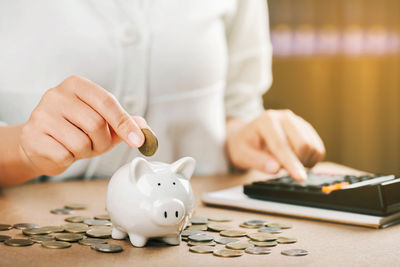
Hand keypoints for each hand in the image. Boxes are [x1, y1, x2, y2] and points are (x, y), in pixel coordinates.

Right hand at [18, 75, 148, 175]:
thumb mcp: (102, 123)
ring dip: (86, 151)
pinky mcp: (31, 136)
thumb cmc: (74, 131)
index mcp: (76, 85)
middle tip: (95, 143)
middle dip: (102, 141)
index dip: (124, 123)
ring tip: (76, 146)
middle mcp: (56, 95)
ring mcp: (40, 114)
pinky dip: (70, 159)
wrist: (40, 145)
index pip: (107, 101)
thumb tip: (144, 128)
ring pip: (81, 142)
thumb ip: (124, 123)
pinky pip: (65, 155)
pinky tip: (62, 151)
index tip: (138, 140)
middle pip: (96, 123)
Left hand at [226, 109, 324, 180]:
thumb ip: (258, 161)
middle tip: (283, 168)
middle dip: (298, 163)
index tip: (300, 178)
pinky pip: (318, 147)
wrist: (247, 135)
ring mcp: (298, 121)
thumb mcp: (242, 155)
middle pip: (304, 144)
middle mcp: (285, 117)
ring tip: (287, 162)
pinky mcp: (306, 128)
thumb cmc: (244, 146)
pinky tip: (297, 160)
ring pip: (313, 146)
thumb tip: (275, 168)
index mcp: (267, 121)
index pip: (282, 145)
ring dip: (305, 161)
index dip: (291, 163)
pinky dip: (311, 158)